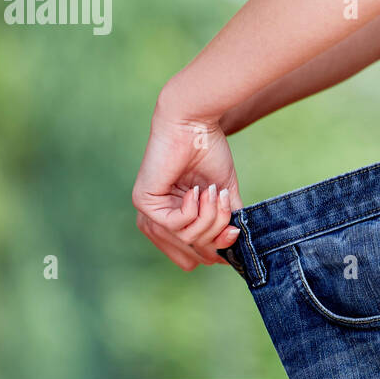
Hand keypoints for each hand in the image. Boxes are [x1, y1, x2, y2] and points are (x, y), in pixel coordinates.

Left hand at [132, 104, 242, 269]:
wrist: (195, 122)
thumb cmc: (209, 150)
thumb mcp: (223, 194)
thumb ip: (226, 220)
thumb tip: (236, 250)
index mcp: (174, 216)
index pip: (190, 255)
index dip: (215, 252)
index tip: (234, 235)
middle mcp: (158, 217)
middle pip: (192, 250)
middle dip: (216, 237)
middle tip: (230, 214)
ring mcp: (149, 211)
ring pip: (187, 238)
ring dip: (209, 218)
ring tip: (214, 193)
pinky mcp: (143, 202)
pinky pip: (175, 224)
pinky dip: (193, 210)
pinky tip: (197, 191)